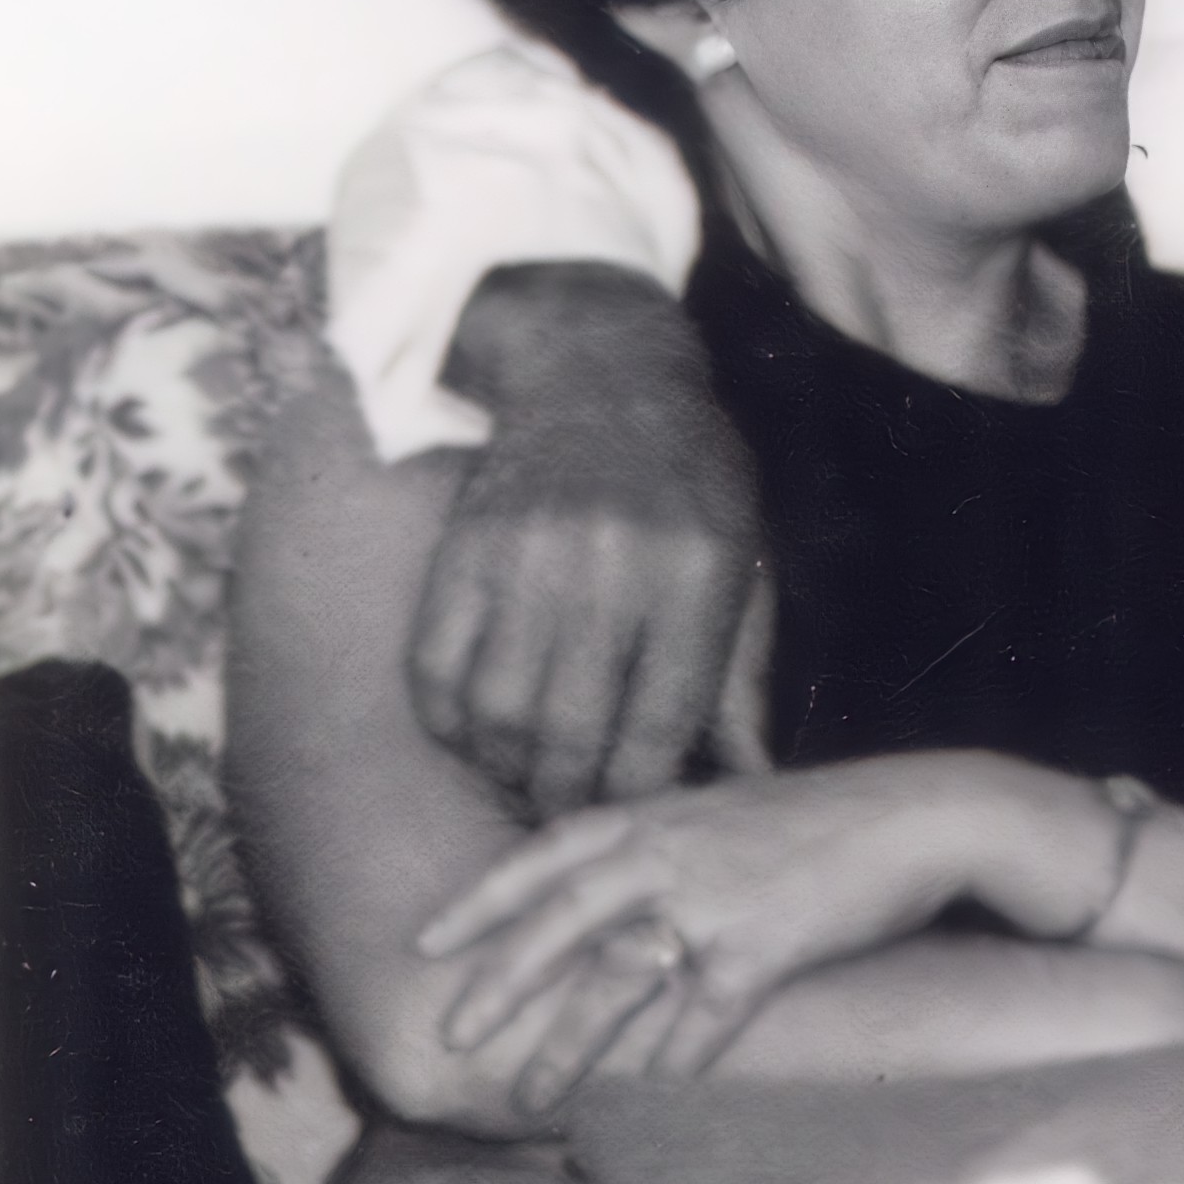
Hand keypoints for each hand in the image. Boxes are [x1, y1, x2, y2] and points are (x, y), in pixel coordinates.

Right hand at [409, 262, 765, 818]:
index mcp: (695, 577)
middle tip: (578, 810)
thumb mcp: (746, 563)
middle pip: (572, 736)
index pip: (661, 729)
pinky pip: (434, 672)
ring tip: (533, 776)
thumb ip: (740, 680)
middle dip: (573, 799)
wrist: (600, 372)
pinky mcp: (462, 552)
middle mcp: (609, 569)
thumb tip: (749, 785)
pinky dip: (451, 724)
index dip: (647, 792)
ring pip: (497, 716)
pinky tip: (482, 733)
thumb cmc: (693, 483)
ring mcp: (526, 559)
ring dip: (509, 770)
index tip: (642, 811)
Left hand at [416, 751, 1125, 1107]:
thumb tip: (629, 875)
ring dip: (567, 1045)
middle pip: (561, 917)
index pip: (550, 850)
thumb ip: (680, 838)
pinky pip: (703, 1015)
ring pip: (616, 976)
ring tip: (527, 1099)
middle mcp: (677, 849)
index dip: (484, 895)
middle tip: (450, 1035)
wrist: (930, 812)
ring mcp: (719, 896)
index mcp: (665, 812)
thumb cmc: (839, 815)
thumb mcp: (740, 808)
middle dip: (498, 980)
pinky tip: (649, 1098)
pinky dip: (673, 1061)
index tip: (428, 939)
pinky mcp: (767, 942)